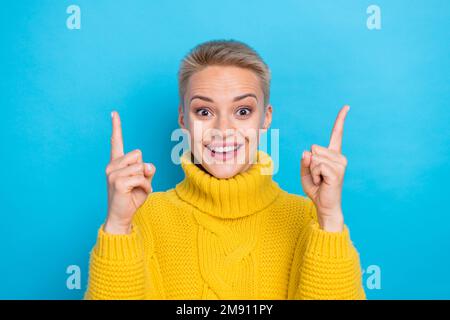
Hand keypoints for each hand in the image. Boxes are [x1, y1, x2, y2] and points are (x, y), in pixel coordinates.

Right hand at [104, 111, 155, 233]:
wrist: (121, 216)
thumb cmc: (132, 198)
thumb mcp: (144, 181)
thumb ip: (147, 170)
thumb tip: (147, 165)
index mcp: (116, 163)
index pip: (116, 142)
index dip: (116, 127)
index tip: (114, 113)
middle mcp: (112, 165)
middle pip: (139, 154)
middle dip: (144, 169)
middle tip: (137, 183)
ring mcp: (113, 173)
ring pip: (141, 167)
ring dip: (145, 180)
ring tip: (136, 190)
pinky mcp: (118, 182)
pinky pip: (141, 178)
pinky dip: (145, 187)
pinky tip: (137, 194)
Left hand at [300, 105, 349, 231]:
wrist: (324, 206)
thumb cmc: (316, 189)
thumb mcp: (305, 173)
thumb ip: (305, 161)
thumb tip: (308, 152)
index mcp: (332, 155)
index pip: (336, 134)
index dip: (340, 120)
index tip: (347, 106)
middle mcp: (339, 157)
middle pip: (314, 148)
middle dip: (309, 164)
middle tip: (317, 176)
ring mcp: (340, 163)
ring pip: (314, 158)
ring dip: (311, 171)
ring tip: (320, 180)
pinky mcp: (337, 171)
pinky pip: (316, 165)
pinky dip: (314, 174)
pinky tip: (322, 182)